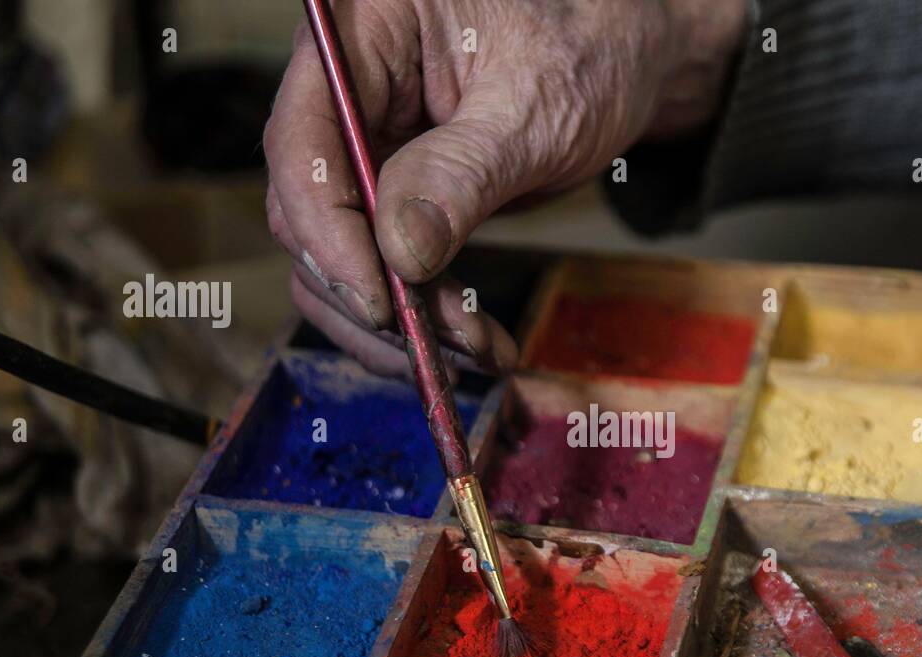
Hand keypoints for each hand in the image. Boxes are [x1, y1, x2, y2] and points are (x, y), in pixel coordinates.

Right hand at [264, 0, 746, 377]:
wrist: (618, 66)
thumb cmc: (582, 53)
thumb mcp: (532, 108)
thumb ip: (460, 174)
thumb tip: (399, 253)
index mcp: (358, 40)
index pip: (303, 147)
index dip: (327, 235)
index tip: (378, 301)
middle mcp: (344, 97)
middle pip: (311, 215)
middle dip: (372, 293)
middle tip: (438, 347)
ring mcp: (365, 154)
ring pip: (340, 261)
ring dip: (400, 323)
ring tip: (478, 350)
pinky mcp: (393, 202)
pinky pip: (385, 272)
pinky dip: (425, 318)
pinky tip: (477, 341)